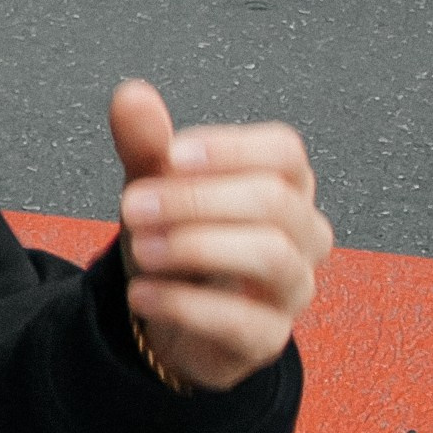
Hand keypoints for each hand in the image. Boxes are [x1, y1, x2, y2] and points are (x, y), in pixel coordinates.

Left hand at [111, 80, 331, 394]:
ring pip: (271, 256)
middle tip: (132, 206)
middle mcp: (303, 234)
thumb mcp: (156, 188)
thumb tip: (130, 94)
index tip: (170, 155)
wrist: (171, 317)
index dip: (230, 149)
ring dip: (196, 247)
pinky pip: (241, 320)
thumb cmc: (179, 241)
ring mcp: (292, 288)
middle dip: (196, 200)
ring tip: (141, 249)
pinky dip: (183, 304)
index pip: (283, 152)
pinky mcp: (268, 338)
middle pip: (274, 201)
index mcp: (286, 185)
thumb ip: (146, 144)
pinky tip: (140, 294)